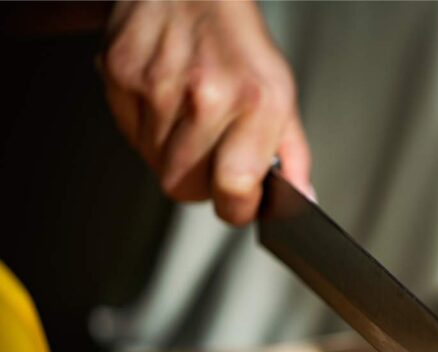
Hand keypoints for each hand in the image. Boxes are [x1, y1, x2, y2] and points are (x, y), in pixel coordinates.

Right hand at [99, 0, 310, 224]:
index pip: (234, 186)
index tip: (239, 205)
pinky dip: (149, 131)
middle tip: (215, 160)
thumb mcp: (283, 94)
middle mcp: (207, 92)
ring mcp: (159, 82)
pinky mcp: (122, 72)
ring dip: (174, 158)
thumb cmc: (240, 43)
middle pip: (186, 186)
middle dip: (203, 186)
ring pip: (156, 164)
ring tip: (191, 122)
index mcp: (257, 100)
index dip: (236, 208)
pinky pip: (130, 135)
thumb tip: (302, 201)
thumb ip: (293, 155)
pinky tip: (167, 103)